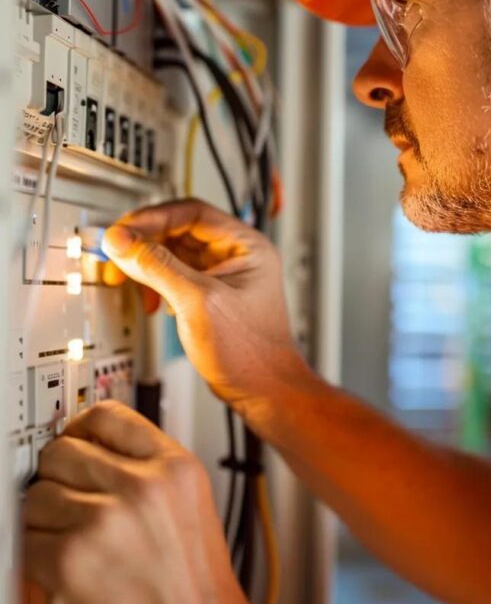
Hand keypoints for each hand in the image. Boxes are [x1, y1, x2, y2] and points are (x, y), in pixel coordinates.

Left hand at [23, 402, 265, 603]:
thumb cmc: (196, 593)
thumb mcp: (190, 507)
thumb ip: (145, 471)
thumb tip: (90, 453)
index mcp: (174, 468)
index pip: (106, 416)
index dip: (80, 430)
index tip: (72, 442)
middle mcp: (140, 487)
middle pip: (62, 451)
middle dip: (57, 479)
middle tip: (70, 506)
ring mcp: (102, 523)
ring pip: (35, 496)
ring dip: (44, 522)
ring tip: (75, 547)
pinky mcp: (68, 563)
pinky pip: (26, 541)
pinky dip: (37, 560)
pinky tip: (70, 575)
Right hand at [102, 199, 301, 414]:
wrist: (262, 391)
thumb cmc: (249, 352)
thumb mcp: (197, 302)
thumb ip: (158, 267)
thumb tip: (123, 241)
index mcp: (245, 244)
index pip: (191, 213)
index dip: (152, 219)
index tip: (121, 233)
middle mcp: (235, 254)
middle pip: (178, 230)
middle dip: (143, 242)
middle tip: (115, 254)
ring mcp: (222, 275)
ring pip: (173, 252)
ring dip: (146, 263)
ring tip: (126, 278)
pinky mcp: (209, 295)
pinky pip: (174, 275)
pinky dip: (155, 283)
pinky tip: (151, 301)